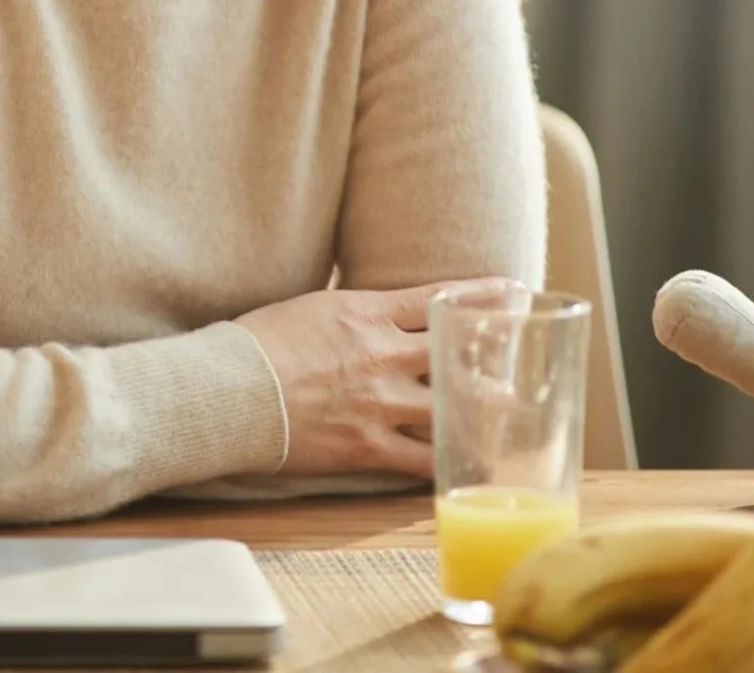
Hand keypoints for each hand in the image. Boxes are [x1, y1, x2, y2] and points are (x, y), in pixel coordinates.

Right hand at [233, 278, 518, 478]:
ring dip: (481, 411)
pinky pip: (419, 458)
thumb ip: (352, 313)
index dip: (482, 294)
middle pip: (456, 352)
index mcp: (366, 313)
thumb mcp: (311, 307)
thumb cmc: (257, 342)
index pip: (438, 298)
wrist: (230, 388)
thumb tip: (373, 311)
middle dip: (494, 355)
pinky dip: (444, 461)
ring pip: (449, 407)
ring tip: (508, 415)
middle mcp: (382, 355)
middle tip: (523, 358)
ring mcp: (378, 402)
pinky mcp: (366, 445)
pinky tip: (463, 463)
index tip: (513, 290)